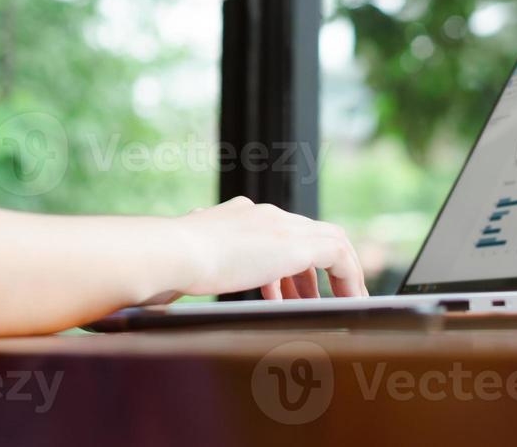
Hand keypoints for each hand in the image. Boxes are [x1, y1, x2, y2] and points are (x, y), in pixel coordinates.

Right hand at [169, 195, 367, 300]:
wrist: (172, 253)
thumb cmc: (168, 265)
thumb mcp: (184, 264)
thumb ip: (188, 269)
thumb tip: (165, 293)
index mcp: (237, 216)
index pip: (275, 232)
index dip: (284, 264)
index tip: (285, 291)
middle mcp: (261, 214)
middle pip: (307, 233)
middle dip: (315, 270)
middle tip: (319, 298)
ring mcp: (279, 224)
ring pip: (330, 239)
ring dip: (339, 273)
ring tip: (344, 302)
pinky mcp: (295, 243)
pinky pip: (339, 255)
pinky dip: (349, 277)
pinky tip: (351, 301)